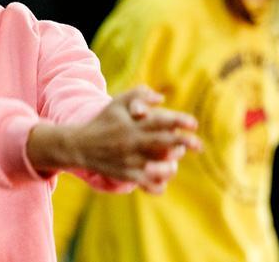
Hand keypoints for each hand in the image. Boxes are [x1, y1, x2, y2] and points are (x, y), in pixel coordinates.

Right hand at [27, 85, 200, 193]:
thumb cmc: (103, 121)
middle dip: (184, 144)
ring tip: (175, 161)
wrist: (79, 145)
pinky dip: (159, 183)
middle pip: (164, 143)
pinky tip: (163, 178)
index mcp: (133, 124)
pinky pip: (148, 184)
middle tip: (198, 145)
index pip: (161, 121)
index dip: (179, 121)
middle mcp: (133, 142)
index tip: (194, 124)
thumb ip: (140, 94)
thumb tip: (162, 98)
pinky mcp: (127, 175)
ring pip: (158, 166)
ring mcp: (130, 161)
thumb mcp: (118, 102)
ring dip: (171, 164)